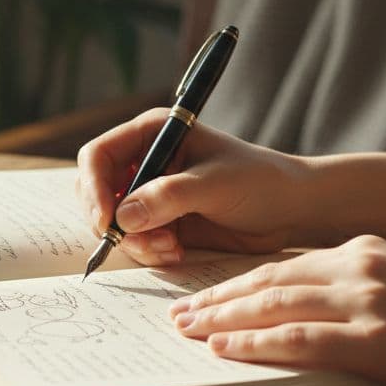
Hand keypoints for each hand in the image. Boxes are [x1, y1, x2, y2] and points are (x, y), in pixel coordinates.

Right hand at [75, 108, 313, 264]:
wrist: (291, 210)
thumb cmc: (260, 181)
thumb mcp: (215, 184)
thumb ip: (169, 196)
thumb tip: (124, 217)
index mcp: (152, 133)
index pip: (98, 156)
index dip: (94, 188)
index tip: (108, 220)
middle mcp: (145, 161)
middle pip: (97, 192)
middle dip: (112, 222)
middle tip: (140, 241)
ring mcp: (150, 193)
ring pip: (114, 223)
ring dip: (135, 242)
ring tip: (170, 248)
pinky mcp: (160, 222)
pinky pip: (134, 241)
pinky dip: (148, 251)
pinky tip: (175, 251)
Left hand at [169, 235, 385, 385]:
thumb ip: (359, 282)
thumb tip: (308, 301)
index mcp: (365, 248)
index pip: (283, 265)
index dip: (237, 281)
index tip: (205, 294)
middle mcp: (358, 266)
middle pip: (267, 280)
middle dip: (217, 298)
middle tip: (178, 312)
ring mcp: (366, 301)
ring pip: (274, 305)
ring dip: (223, 319)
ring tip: (187, 330)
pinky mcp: (376, 339)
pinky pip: (300, 340)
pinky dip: (256, 343)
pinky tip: (225, 349)